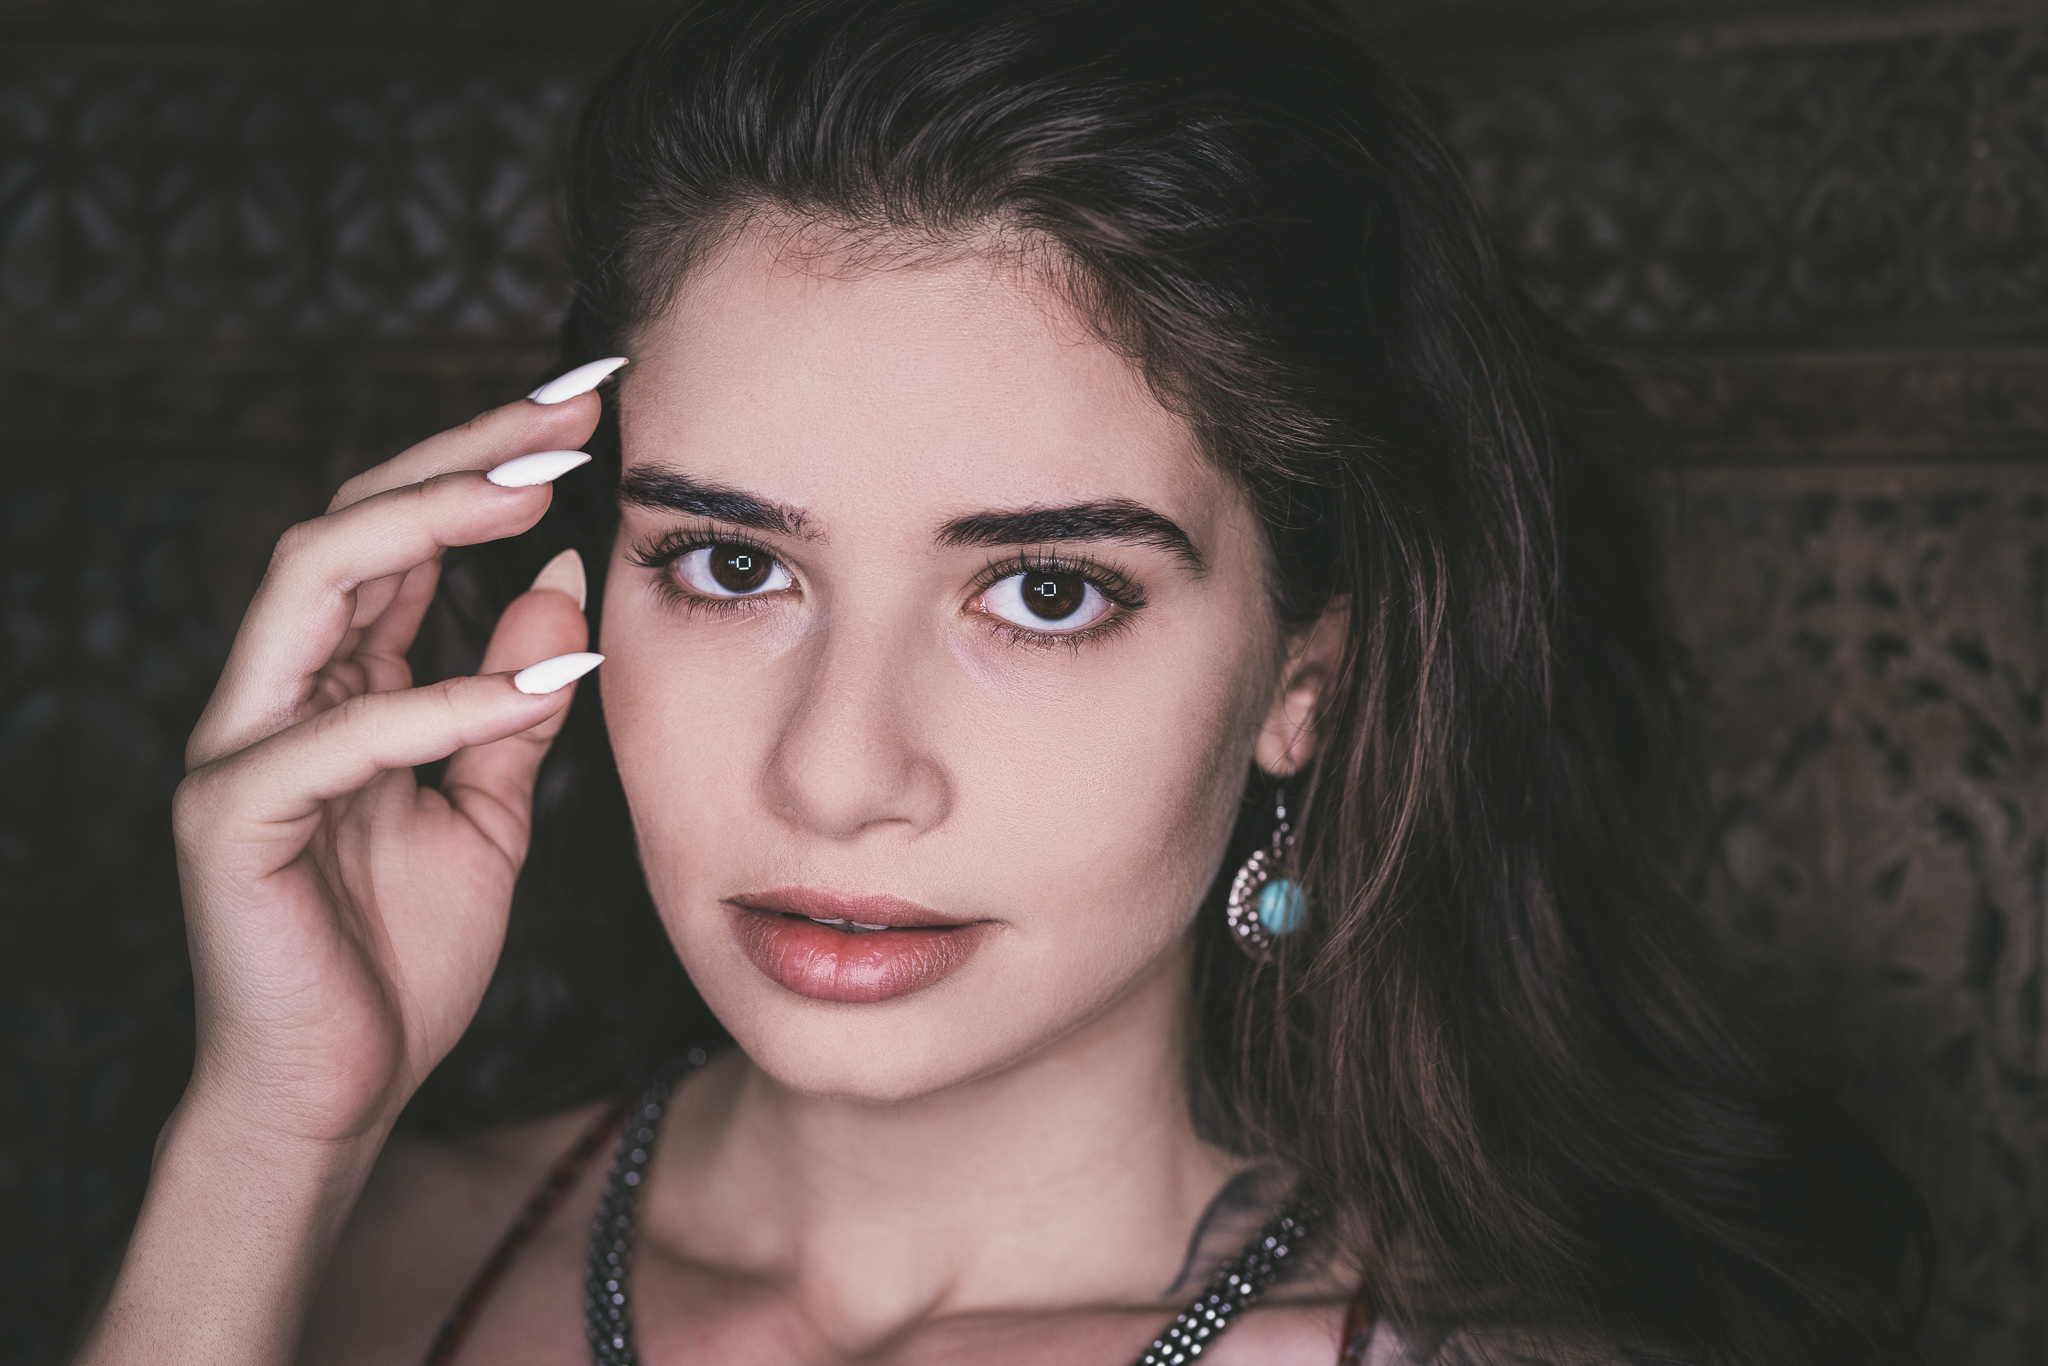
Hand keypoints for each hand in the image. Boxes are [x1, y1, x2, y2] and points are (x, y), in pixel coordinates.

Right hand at [172, 391, 604, 1150]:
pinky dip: (438, 704)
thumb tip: (559, 579)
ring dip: (428, 523)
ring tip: (538, 485)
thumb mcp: (489, 812)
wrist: (340, 1092)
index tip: (591, 411)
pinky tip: (535, 681)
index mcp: (339, 685)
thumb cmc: (402, 955)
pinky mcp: (228, 823)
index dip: (486, 464)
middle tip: (572, 406)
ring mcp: (242, 751)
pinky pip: (332, 740)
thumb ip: (512, 704)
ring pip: (310, 584)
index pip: (401, 537)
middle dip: (460, 453)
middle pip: (351, 522)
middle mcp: (279, 695)